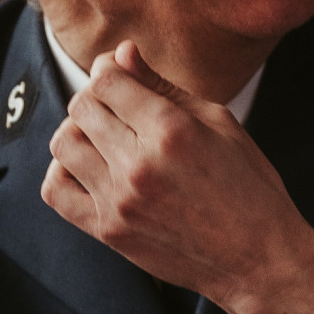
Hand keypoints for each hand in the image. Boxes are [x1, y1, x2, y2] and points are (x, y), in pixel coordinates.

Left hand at [43, 41, 313, 313]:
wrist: (257, 260)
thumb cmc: (249, 189)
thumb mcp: (220, 123)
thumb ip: (164, 86)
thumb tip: (122, 53)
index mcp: (172, 131)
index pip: (107, 79)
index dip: (109, 68)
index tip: (120, 74)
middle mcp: (140, 165)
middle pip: (81, 107)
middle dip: (97, 97)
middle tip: (118, 107)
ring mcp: (120, 201)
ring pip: (63, 143)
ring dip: (78, 131)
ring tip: (104, 137)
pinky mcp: (109, 231)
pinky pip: (56, 191)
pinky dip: (63, 171)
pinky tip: (89, 168)